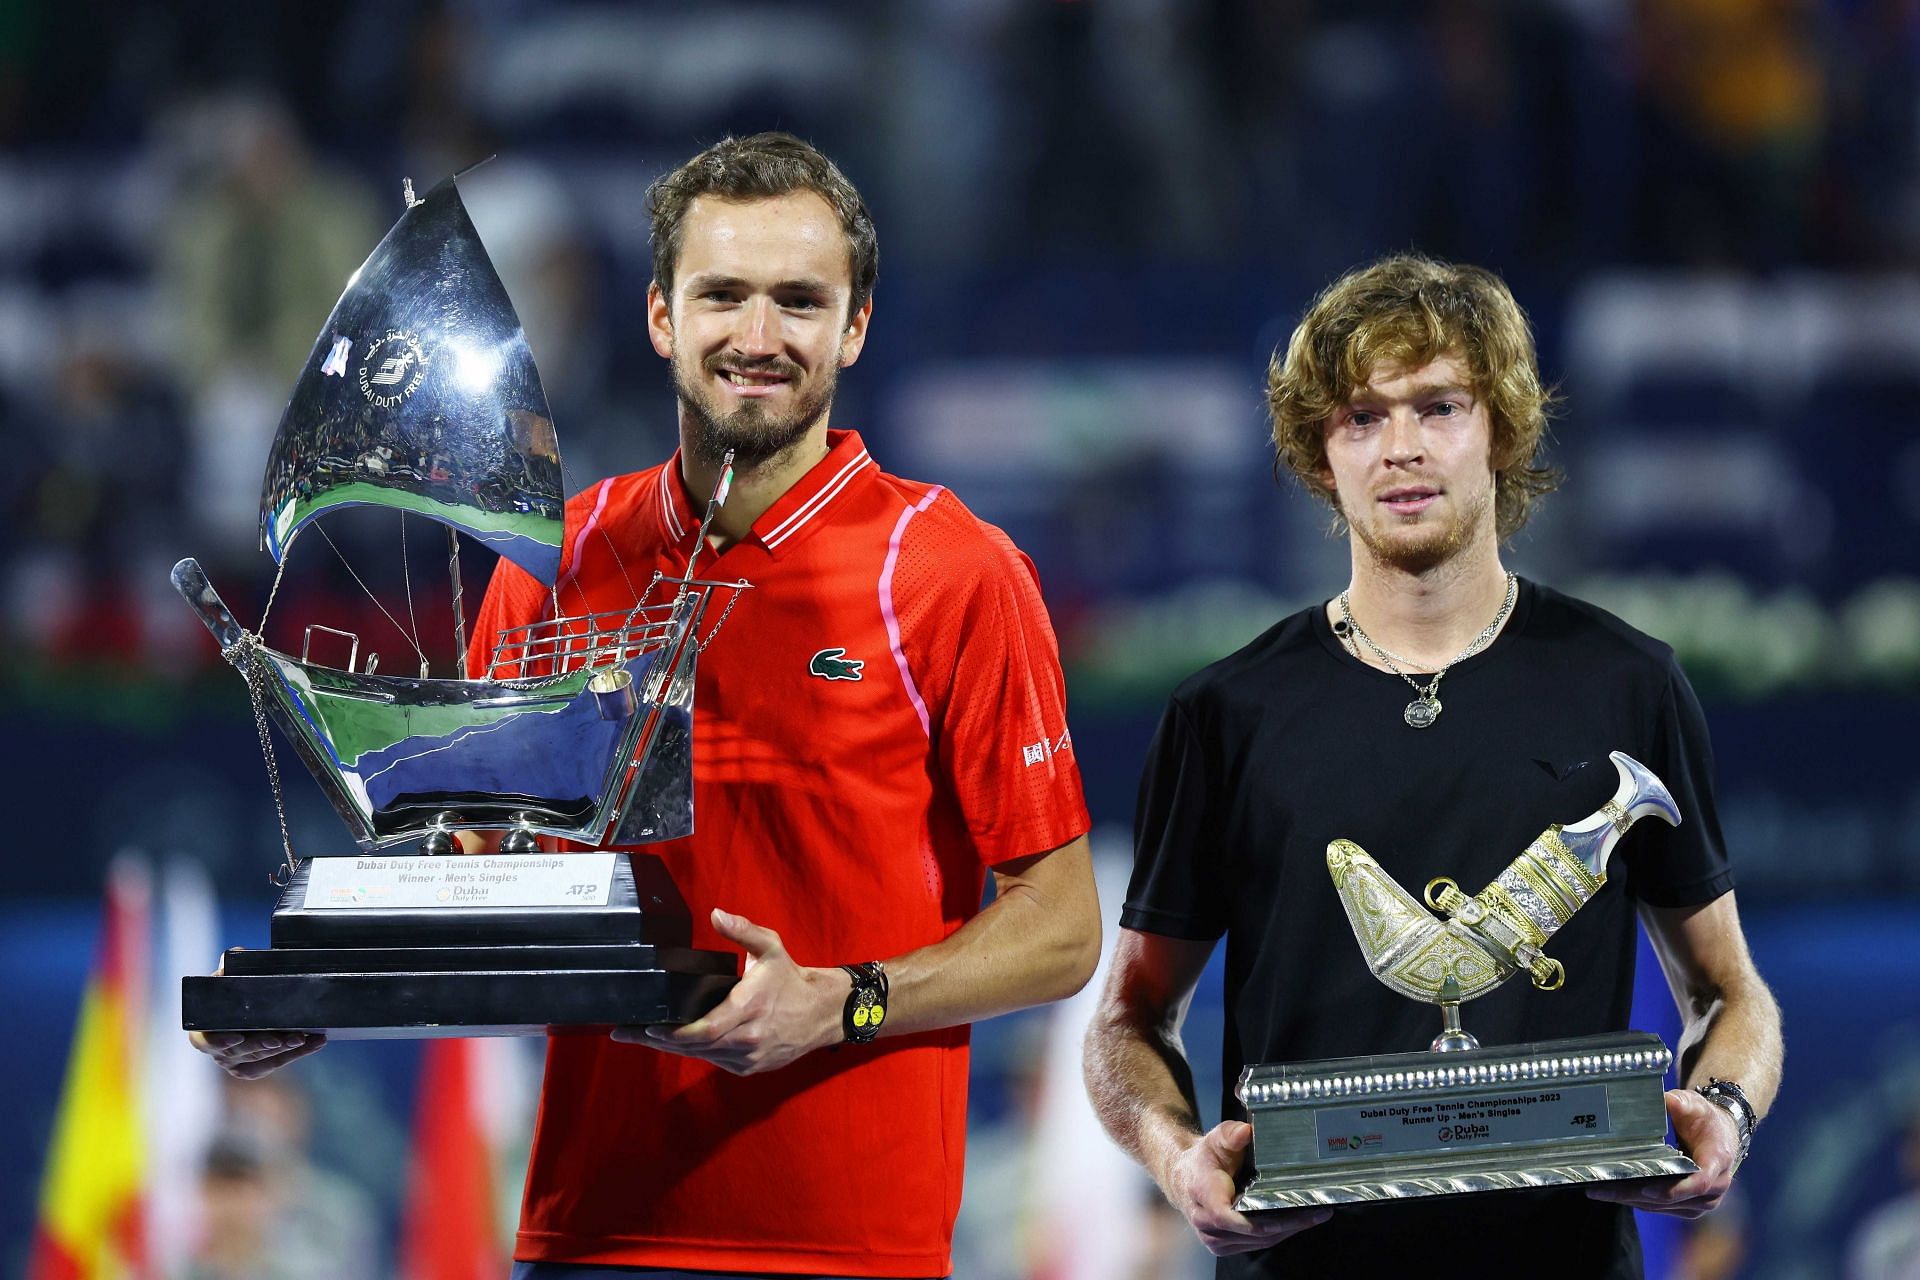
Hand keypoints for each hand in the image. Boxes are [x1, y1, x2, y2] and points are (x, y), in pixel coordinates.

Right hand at [186, 959, 327, 1078]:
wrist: (250, 1003)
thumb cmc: (235, 989)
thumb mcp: (230, 976)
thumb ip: (230, 966)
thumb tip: (237, 952)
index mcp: (204, 1027)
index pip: (204, 1040)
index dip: (218, 1041)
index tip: (237, 1038)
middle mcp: (217, 1049)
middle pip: (240, 1051)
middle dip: (264, 1044)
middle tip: (287, 1038)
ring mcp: (234, 1061)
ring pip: (259, 1060)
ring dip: (284, 1051)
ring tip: (305, 1038)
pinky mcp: (252, 1068)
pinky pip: (274, 1064)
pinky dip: (296, 1054)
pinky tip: (315, 1043)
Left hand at [611, 909, 847, 1074]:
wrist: (821, 1013)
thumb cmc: (791, 980)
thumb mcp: (771, 947)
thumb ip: (743, 930)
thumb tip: (716, 914)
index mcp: (751, 1007)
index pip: (708, 1029)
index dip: (676, 1033)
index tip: (650, 1027)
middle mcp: (750, 1037)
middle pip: (696, 1047)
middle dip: (658, 1041)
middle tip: (626, 1032)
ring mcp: (749, 1056)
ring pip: (702, 1057)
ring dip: (672, 1048)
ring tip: (641, 1037)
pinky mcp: (750, 1067)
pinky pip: (715, 1061)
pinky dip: (694, 1053)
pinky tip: (674, 1044)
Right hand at [1161, 1121, 1331, 1255]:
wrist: (1185, 1179)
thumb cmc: (1203, 1160)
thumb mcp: (1214, 1140)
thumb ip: (1229, 1135)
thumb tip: (1244, 1132)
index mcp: (1203, 1196)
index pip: (1233, 1217)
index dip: (1265, 1219)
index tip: (1295, 1211)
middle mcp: (1207, 1224)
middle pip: (1255, 1232)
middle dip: (1290, 1224)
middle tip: (1319, 1212)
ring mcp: (1215, 1239)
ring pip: (1259, 1242)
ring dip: (1288, 1230)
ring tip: (1314, 1216)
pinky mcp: (1224, 1247)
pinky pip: (1256, 1244)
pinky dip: (1277, 1234)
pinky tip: (1295, 1222)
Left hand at [1587, 1088, 1739, 1217]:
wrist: (1720, 1135)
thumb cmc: (1705, 1119)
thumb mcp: (1695, 1105)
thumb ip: (1681, 1102)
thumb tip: (1665, 1101)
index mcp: (1717, 1160)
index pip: (1700, 1182)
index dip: (1675, 1189)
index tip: (1648, 1188)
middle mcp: (1715, 1186)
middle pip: (1673, 1198)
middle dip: (1636, 1194)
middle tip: (1603, 1189)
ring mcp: (1703, 1200)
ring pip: (1664, 1206)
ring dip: (1631, 1200)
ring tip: (1600, 1190)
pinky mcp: (1690, 1206)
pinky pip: (1662, 1208)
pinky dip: (1637, 1201)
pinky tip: (1613, 1193)